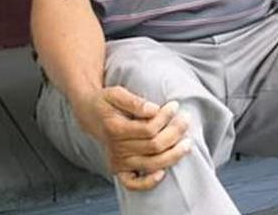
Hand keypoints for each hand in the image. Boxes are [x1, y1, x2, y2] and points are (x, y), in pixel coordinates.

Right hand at [72, 87, 191, 190]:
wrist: (90, 115)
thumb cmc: (107, 103)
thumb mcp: (116, 94)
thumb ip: (134, 101)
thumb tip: (153, 109)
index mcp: (115, 129)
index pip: (148, 129)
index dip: (165, 117)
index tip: (174, 105)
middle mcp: (116, 148)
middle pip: (154, 146)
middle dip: (175, 132)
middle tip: (186, 119)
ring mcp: (118, 161)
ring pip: (151, 164)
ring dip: (173, 155)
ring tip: (187, 142)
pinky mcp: (120, 169)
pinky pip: (133, 183)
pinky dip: (148, 182)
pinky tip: (162, 173)